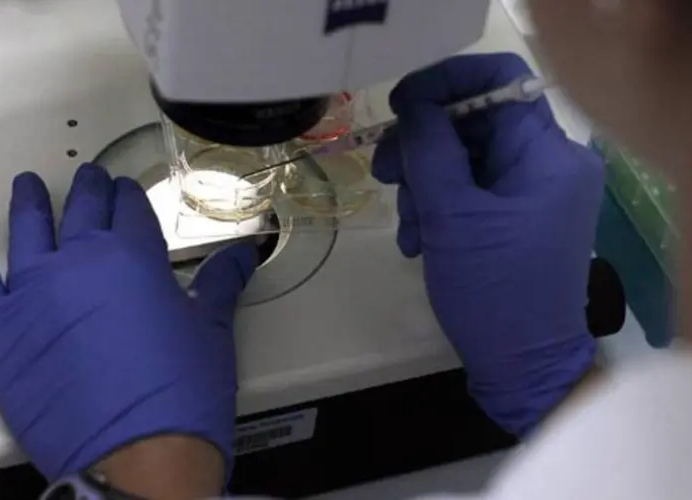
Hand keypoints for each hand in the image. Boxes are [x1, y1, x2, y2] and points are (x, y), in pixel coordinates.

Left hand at [0, 164, 256, 479]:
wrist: (138, 457)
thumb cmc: (176, 397)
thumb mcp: (209, 330)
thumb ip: (220, 282)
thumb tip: (241, 257)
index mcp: (133, 257)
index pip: (129, 209)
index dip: (129, 196)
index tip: (126, 191)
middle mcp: (80, 263)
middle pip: (83, 209)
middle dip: (90, 190)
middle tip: (91, 179)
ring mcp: (33, 292)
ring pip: (30, 228)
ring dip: (32, 200)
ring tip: (31, 184)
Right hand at [373, 54, 601, 435]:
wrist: (521, 366)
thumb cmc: (492, 291)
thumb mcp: (450, 216)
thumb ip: (429, 150)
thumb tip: (413, 105)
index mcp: (548, 155)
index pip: (499, 82)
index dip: (445, 82)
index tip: (400, 106)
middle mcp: (549, 164)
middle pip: (474, 123)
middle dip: (423, 147)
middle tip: (384, 172)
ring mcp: (534, 193)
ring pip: (465, 159)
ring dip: (424, 185)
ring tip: (409, 228)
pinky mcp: (517, 217)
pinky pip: (471, 191)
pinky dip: (438, 207)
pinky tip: (418, 241)